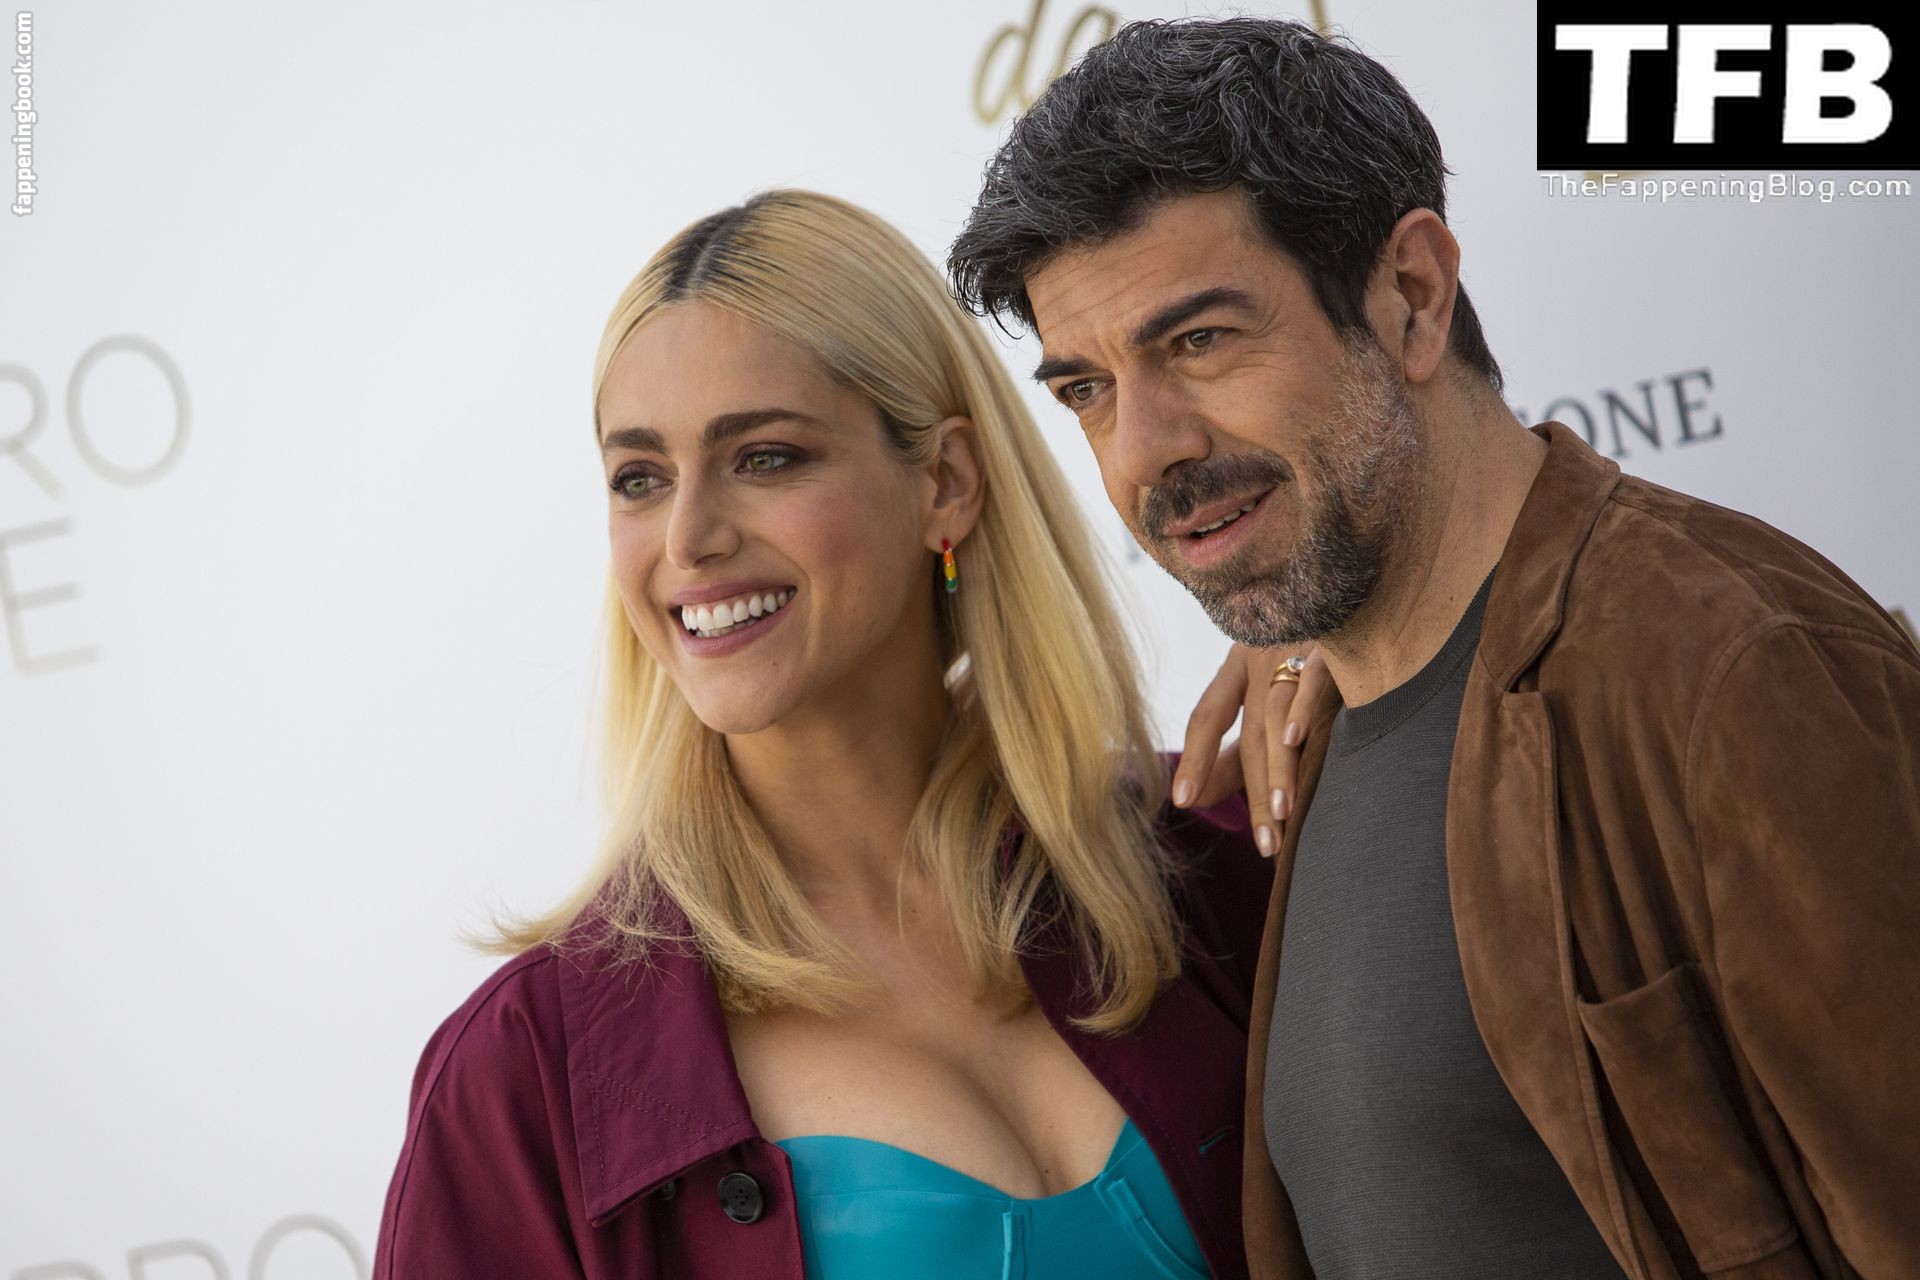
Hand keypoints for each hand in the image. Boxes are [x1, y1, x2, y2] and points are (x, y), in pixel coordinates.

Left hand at [1171, 642, 1332, 856]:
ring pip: (1276, 714)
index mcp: (1239, 665)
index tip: (1182, 801)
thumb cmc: (1306, 651)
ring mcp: (1296, 647)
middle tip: (1264, 843)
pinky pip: (1315, 677)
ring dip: (1279, 767)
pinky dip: (1303, 706)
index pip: (1207, 715)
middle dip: (1254, 791)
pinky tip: (1296, 740)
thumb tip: (1195, 799)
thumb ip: (1235, 750)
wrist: (1353, 585)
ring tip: (1281, 815)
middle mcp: (1260, 656)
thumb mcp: (1262, 694)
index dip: (1195, 759)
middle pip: (1248, 733)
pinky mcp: (1334, 643)